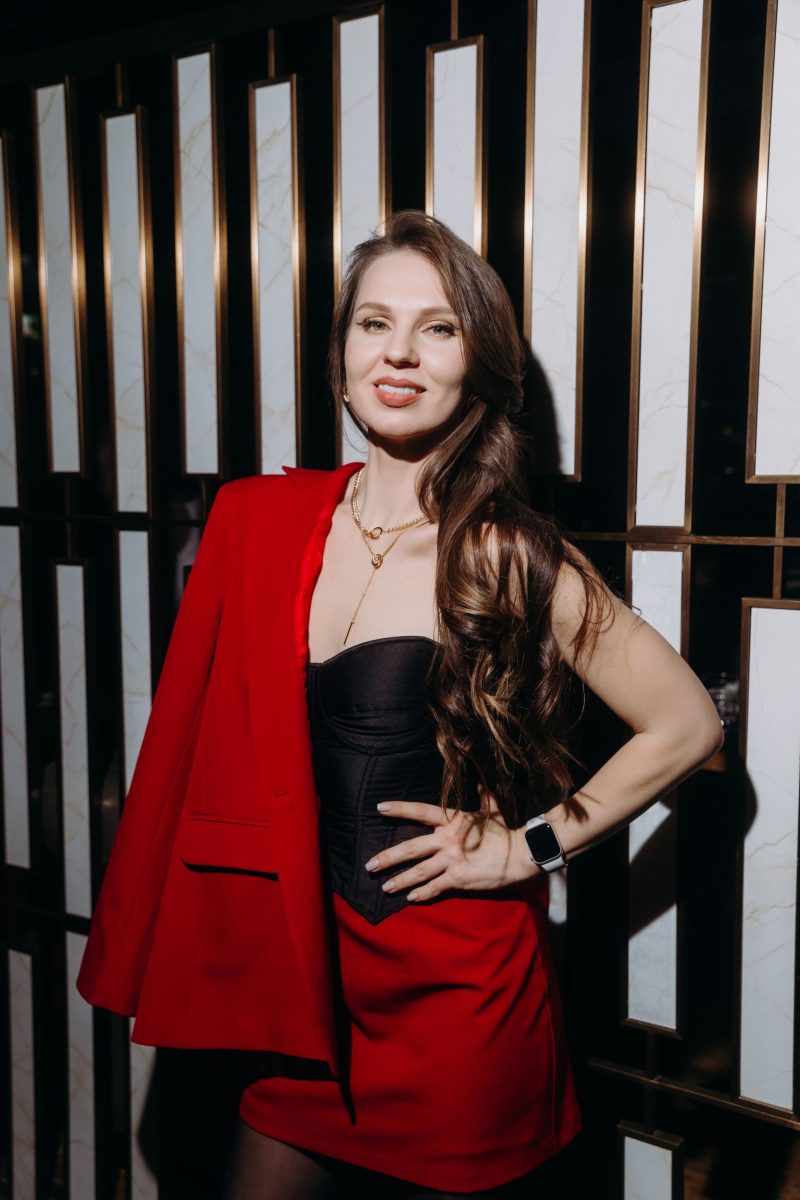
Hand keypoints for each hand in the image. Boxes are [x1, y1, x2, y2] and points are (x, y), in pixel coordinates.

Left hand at [364, 786, 540, 903]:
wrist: (522, 853)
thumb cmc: (506, 832)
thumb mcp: (493, 812)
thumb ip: (483, 797)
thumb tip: (480, 782)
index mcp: (453, 820)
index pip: (421, 812)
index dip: (400, 809)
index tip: (379, 808)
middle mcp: (448, 839)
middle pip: (411, 848)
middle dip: (388, 857)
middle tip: (370, 865)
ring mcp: (452, 860)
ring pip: (419, 872)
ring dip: (400, 880)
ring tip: (385, 887)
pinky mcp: (459, 879)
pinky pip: (435, 887)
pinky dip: (422, 894)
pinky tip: (410, 898)